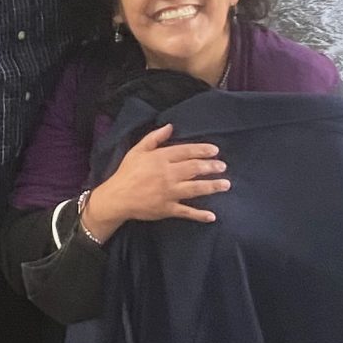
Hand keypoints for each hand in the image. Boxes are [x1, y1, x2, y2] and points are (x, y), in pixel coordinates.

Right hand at [84, 124, 228, 237]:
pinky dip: (199, 215)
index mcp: (161, 159)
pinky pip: (186, 212)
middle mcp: (168, 174)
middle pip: (194, 169)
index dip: (202, 150)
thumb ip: (154, 138)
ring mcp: (169, 193)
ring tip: (225, 185)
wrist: (117, 197)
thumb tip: (170, 126)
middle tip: (223, 166)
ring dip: (212, 186)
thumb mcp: (137, 150)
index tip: (215, 150)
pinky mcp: (168, 209)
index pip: (186, 152)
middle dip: (211, 167)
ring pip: (195, 189)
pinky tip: (212, 216)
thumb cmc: (127, 172)